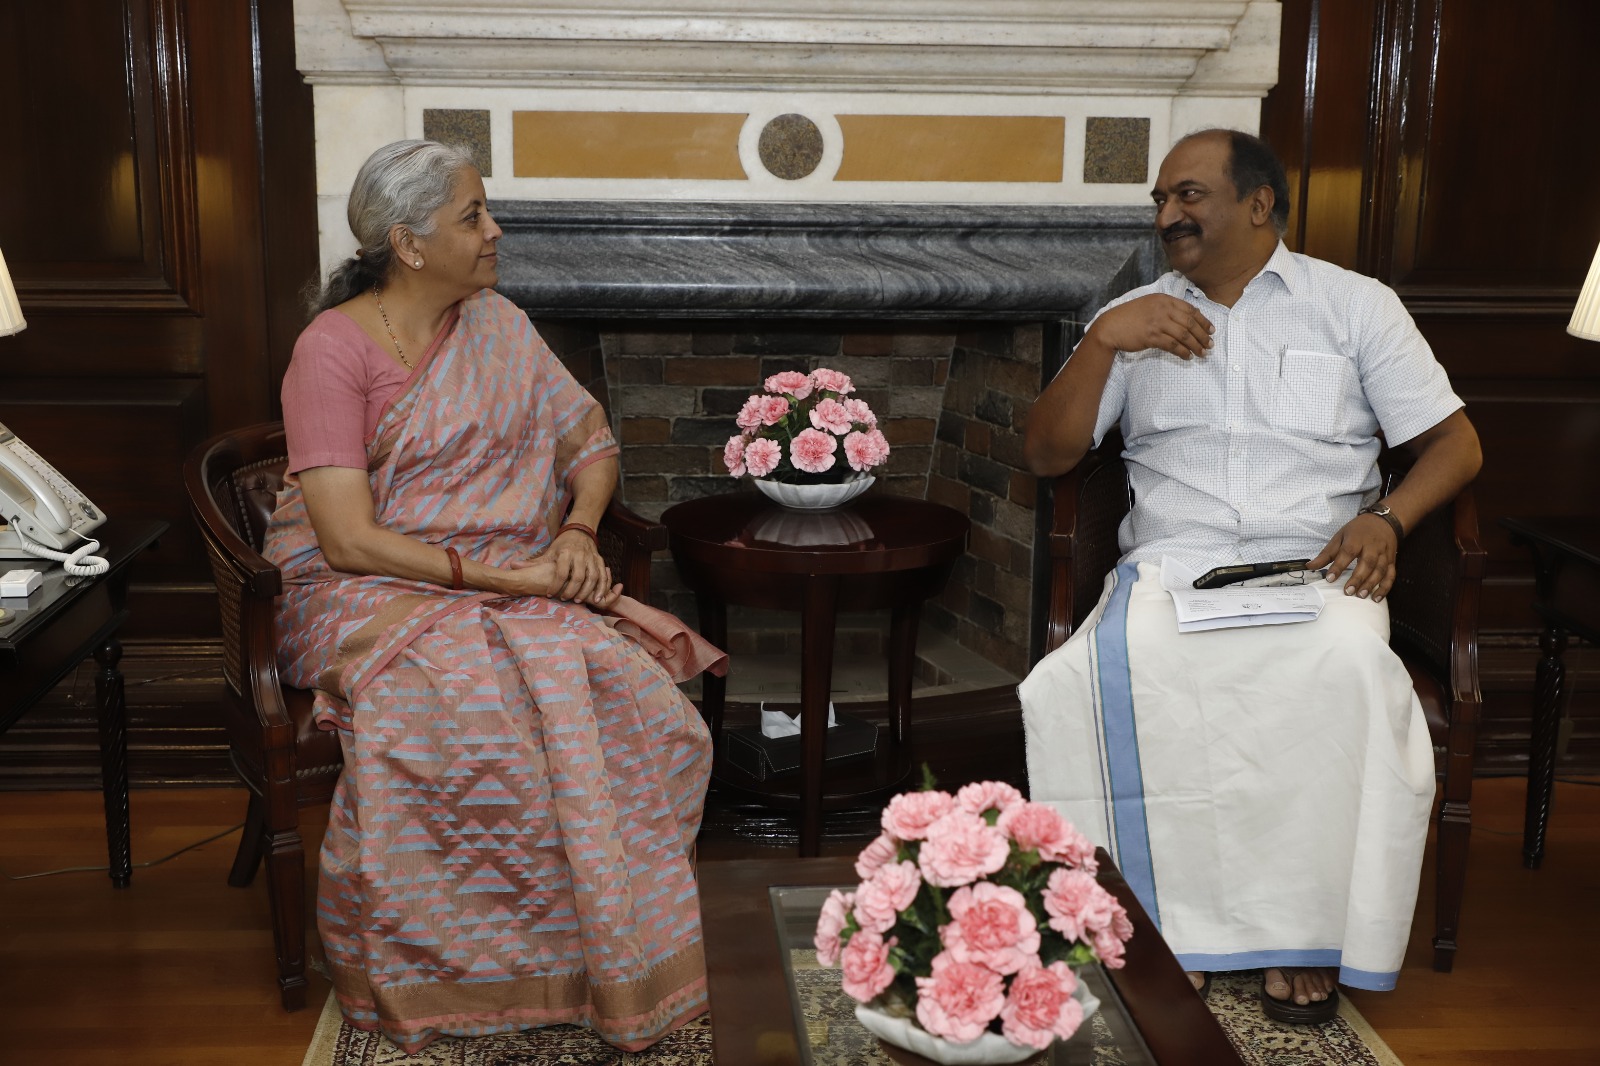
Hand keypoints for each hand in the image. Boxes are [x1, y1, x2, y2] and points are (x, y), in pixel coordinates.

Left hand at [538, 528, 610, 603]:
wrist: (579, 532)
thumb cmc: (562, 545)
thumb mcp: (549, 552)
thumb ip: (534, 562)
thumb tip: (514, 566)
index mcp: (566, 553)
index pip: (561, 572)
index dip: (555, 585)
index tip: (550, 594)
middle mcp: (580, 555)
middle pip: (579, 577)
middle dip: (572, 591)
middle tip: (565, 599)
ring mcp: (592, 558)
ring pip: (593, 577)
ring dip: (588, 591)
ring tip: (580, 601)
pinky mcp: (600, 561)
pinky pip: (604, 576)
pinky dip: (603, 587)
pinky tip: (598, 598)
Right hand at [1087, 294, 1213, 359]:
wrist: (1110, 327)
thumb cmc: (1129, 317)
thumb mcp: (1149, 305)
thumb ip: (1166, 309)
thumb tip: (1185, 320)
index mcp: (1164, 299)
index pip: (1190, 310)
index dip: (1204, 321)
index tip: (1211, 330)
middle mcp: (1162, 309)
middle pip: (1190, 323)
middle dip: (1203, 335)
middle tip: (1210, 344)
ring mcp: (1157, 322)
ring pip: (1184, 335)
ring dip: (1196, 345)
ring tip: (1202, 353)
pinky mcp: (1151, 336)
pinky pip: (1173, 345)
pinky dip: (1183, 352)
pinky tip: (1188, 356)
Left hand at [1309, 514, 1397, 601]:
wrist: (1383, 521)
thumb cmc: (1358, 530)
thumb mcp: (1340, 536)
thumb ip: (1326, 553)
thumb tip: (1309, 566)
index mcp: (1356, 539)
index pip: (1347, 553)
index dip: (1338, 566)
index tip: (1329, 579)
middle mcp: (1372, 547)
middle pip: (1367, 563)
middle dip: (1358, 578)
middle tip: (1348, 591)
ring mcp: (1384, 554)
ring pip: (1380, 570)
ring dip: (1371, 584)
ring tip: (1361, 595)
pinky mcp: (1392, 561)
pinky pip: (1390, 575)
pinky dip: (1385, 587)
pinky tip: (1376, 598)